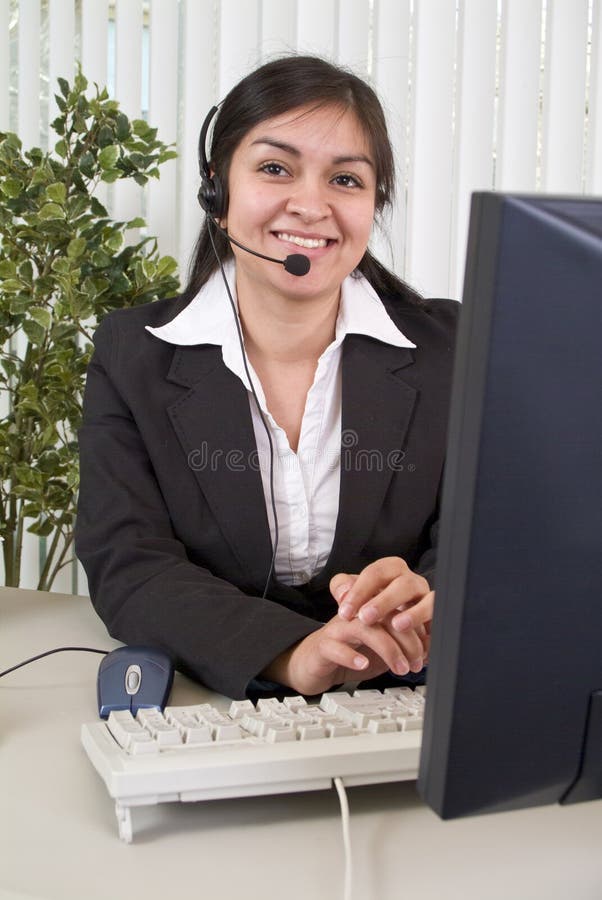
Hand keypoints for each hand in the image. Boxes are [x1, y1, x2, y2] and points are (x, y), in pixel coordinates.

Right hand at [261, 613, 414, 696]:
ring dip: (387, 649)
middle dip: (406, 639)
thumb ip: (404, 643)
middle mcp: (355, 614)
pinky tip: (363, 665)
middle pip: (384, 614)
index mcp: (370, 609)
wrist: (312, 663)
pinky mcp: (322, 645)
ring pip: (364, 628)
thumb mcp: (382, 647)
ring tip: (400, 669)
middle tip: (415, 663)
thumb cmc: (350, 651)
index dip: (416, 629)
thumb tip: (432, 648)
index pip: (398, 607)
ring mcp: (337, 627)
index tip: (425, 653)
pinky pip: (336, 647)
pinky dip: (350, 656)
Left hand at [329, 557, 433, 664]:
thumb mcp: (353, 595)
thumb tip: (342, 592)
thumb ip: (342, 588)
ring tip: (396, 625)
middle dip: (383, 601)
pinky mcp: (437, 616)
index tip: (345, 613)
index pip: (375, 573)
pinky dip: (429, 628)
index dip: (358, 591)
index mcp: (390, 570)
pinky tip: (416, 639)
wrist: (390, 631)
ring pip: (427, 599)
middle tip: (365, 618)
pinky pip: (439, 618)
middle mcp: (411, 581)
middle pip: (402, 583)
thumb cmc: (370, 606)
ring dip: (413, 612)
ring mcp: (426, 598)